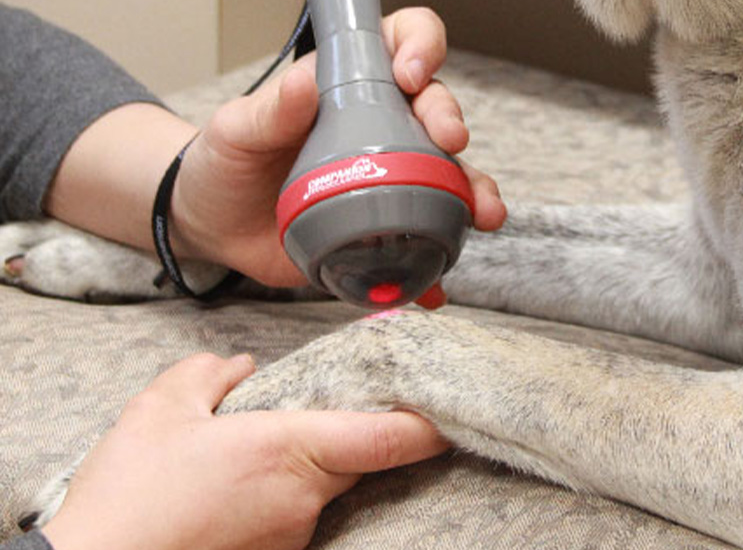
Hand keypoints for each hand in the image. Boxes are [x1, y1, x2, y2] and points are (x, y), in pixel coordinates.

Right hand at [41, 353, 447, 549]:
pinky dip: (270, 501)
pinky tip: (223, 496)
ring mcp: (286, 541)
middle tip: (313, 411)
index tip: (454, 408)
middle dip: (347, 433)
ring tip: (234, 462)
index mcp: (292, 451)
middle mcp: (302, 503)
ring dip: (297, 471)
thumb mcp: (161, 409)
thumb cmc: (127, 499)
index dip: (430, 423)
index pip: (389, 437)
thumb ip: (208, 375)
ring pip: (316, 492)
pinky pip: (286, 521)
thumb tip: (237, 371)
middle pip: (354, 459)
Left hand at [172, 7, 506, 286]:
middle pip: (438, 104)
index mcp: (354, 77)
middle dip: (453, 118)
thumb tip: (304, 82)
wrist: (214, 224)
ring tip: (484, 215)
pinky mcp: (386, 223)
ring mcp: (393, 172)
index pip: (405, 38)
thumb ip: (270, 108)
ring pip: (450, 172)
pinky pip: (424, 239)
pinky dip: (437, 265)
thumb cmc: (227, 159)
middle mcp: (386, 119)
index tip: (410, 73)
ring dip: (475, 190)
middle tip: (451, 141)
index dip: (420, 44)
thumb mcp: (237, 128)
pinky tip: (437, 286)